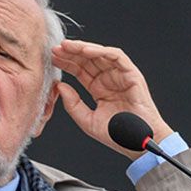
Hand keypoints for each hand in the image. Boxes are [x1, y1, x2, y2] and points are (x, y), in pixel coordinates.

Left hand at [52, 39, 173, 158]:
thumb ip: (73, 104)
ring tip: (67, 46)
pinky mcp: (131, 74)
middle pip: (88, 60)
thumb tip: (60, 86)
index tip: (53, 59)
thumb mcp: (87, 120)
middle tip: (56, 49)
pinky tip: (85, 51)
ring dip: (83, 48)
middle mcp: (109, 80)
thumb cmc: (118, 135)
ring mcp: (120, 75)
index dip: (66, 63)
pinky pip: (116, 56)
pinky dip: (101, 51)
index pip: (80, 70)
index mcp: (99, 89)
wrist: (138, 143)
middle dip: (71, 52)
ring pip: (100, 54)